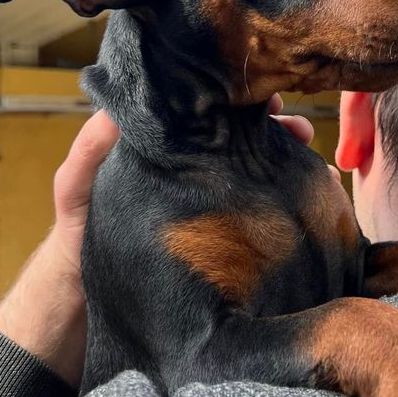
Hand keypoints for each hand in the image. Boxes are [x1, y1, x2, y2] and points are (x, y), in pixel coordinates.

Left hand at [0, 97, 330, 387]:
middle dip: (283, 129)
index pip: (212, 111)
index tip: (270, 97)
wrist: (86, 299)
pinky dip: (297, 203)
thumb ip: (90, 151)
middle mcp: (198, 168)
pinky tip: (321, 203)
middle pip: (248, 137)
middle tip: (305, 134)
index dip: (242, 99)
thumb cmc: (79, 232)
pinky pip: (268, 213)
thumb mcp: (76, 187)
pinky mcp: (227, 235)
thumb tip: (121, 112)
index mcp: (169, 147)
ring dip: (297, 165)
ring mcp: (215, 200)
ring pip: (266, 171)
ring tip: (322, 172)